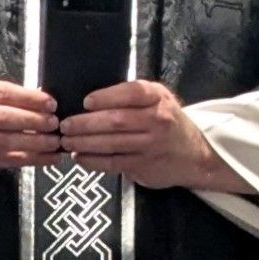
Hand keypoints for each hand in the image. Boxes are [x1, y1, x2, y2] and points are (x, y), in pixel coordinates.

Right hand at [0, 79, 59, 191]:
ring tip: (55, 142)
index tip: (51, 103)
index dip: (29, 99)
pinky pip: (8, 160)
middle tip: (54, 123)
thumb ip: (5, 97)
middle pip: (4, 117)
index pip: (3, 93)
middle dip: (33, 120)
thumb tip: (42, 100)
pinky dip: (31, 160)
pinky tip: (48, 158)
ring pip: (6, 141)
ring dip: (34, 142)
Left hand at [59, 80, 221, 189]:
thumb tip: (90, 101)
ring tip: (67, 141)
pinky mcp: (144, 166)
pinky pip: (114, 163)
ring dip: (85, 143)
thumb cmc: (167, 122)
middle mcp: (157, 120)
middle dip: (86, 123)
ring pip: (112, 143)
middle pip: (116, 120)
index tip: (86, 102)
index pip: (131, 93)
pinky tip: (80, 157)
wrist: (194, 154)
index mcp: (158, 98)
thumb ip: (132, 97)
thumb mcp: (158, 100)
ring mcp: (151, 146)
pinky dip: (93, 161)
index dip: (107, 97)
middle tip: (65, 125)